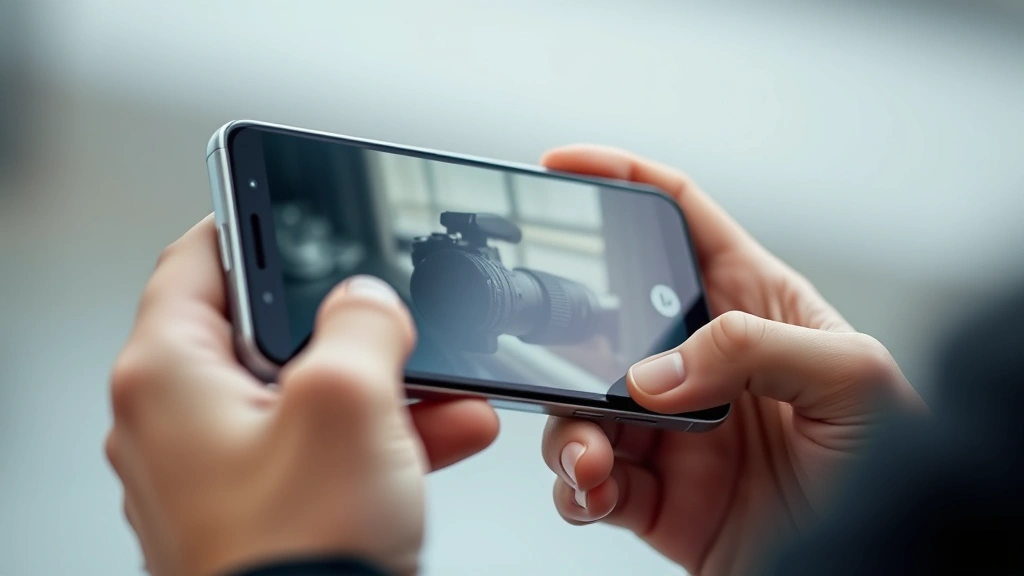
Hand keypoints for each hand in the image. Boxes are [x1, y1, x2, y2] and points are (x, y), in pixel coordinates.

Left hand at [105, 217, 498, 575]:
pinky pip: (322, 449)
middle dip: (351, 325)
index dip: (248, 221)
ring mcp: (220, 471)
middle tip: (397, 314)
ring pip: (307, 395)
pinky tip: (446, 432)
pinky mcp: (262, 509)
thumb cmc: (300, 554)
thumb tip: (368, 301)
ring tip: (449, 386)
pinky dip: (379, 436)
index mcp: (168, 377)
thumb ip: (362, 322)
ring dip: (383, 385)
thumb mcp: (348, 401)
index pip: (195, 261)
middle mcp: (179, 422)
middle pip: (266, 332)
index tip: (289, 203)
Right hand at [539, 147, 924, 574]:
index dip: (621, 179)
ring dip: (568, 428)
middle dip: (565, 334)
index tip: (563, 164)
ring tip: (593, 456)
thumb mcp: (852, 377)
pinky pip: (588, 482)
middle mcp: (701, 362)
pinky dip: (574, 486)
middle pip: (604, 319)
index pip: (678, 219)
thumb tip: (653, 373)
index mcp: (750, 304)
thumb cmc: (896, 463)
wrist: (883, 562)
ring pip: (580, 407)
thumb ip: (753, 349)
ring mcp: (671, 430)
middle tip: (558, 357)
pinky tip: (594, 490)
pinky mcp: (653, 494)